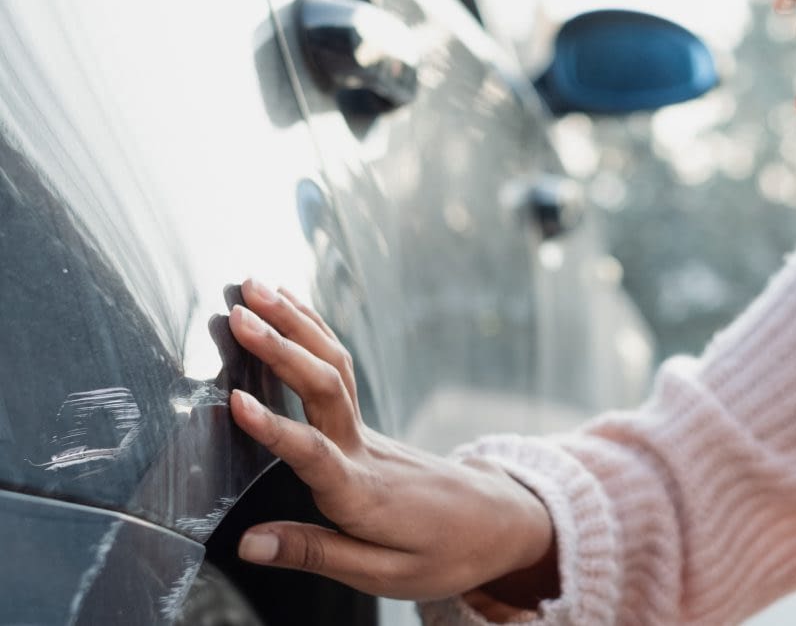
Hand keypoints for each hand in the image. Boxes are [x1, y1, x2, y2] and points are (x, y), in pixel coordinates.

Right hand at [225, 279, 555, 601]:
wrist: (495, 524)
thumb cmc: (441, 554)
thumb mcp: (382, 574)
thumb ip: (313, 552)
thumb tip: (247, 544)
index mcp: (362, 492)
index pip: (315, 455)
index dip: (275, 430)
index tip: (236, 401)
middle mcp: (364, 449)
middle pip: (324, 388)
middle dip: (280, 348)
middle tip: (237, 314)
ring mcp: (368, 430)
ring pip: (333, 365)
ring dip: (293, 323)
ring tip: (252, 286)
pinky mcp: (365, 423)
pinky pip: (338, 367)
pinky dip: (312, 330)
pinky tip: (287, 304)